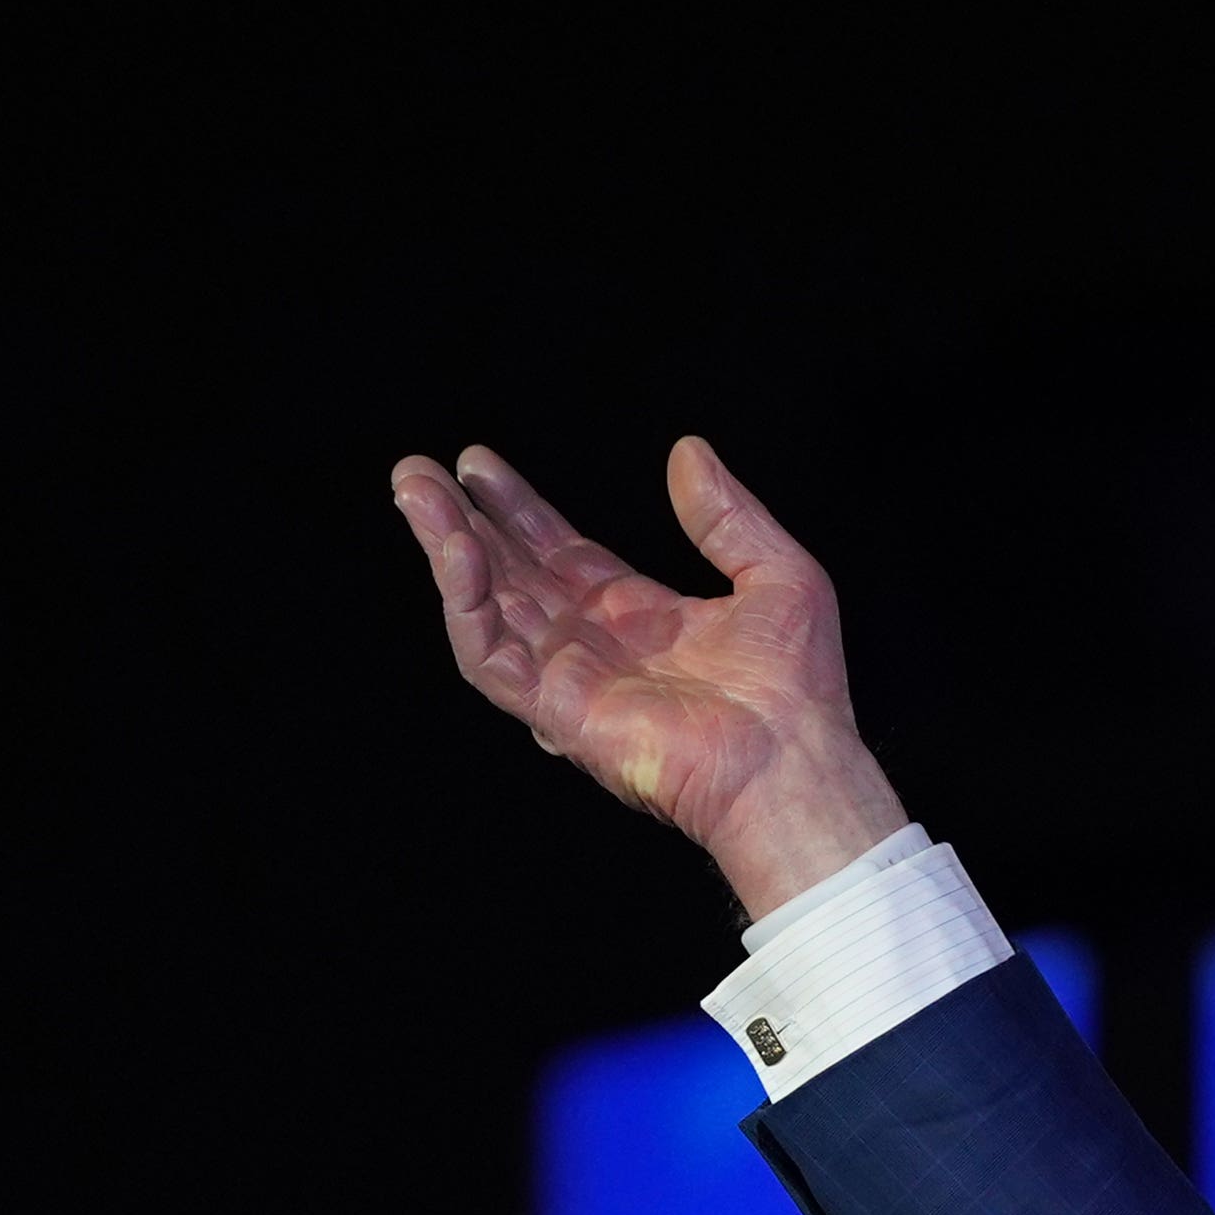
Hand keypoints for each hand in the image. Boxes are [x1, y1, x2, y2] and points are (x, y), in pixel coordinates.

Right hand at [390, 436, 911, 915]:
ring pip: (486, 609)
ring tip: (415, 492)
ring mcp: (571, 682)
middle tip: (418, 472)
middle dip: (461, 522)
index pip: (559, 555)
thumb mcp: (776, 573)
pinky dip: (466, 603)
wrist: (794, 763)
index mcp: (639, 618)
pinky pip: (491, 657)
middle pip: (510, 575)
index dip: (518, 510)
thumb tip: (688, 451)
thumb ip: (725, 514)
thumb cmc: (799, 691)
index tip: (480, 465)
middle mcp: (595, 649)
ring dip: (446, 549)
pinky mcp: (557, 712)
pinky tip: (455, 551)